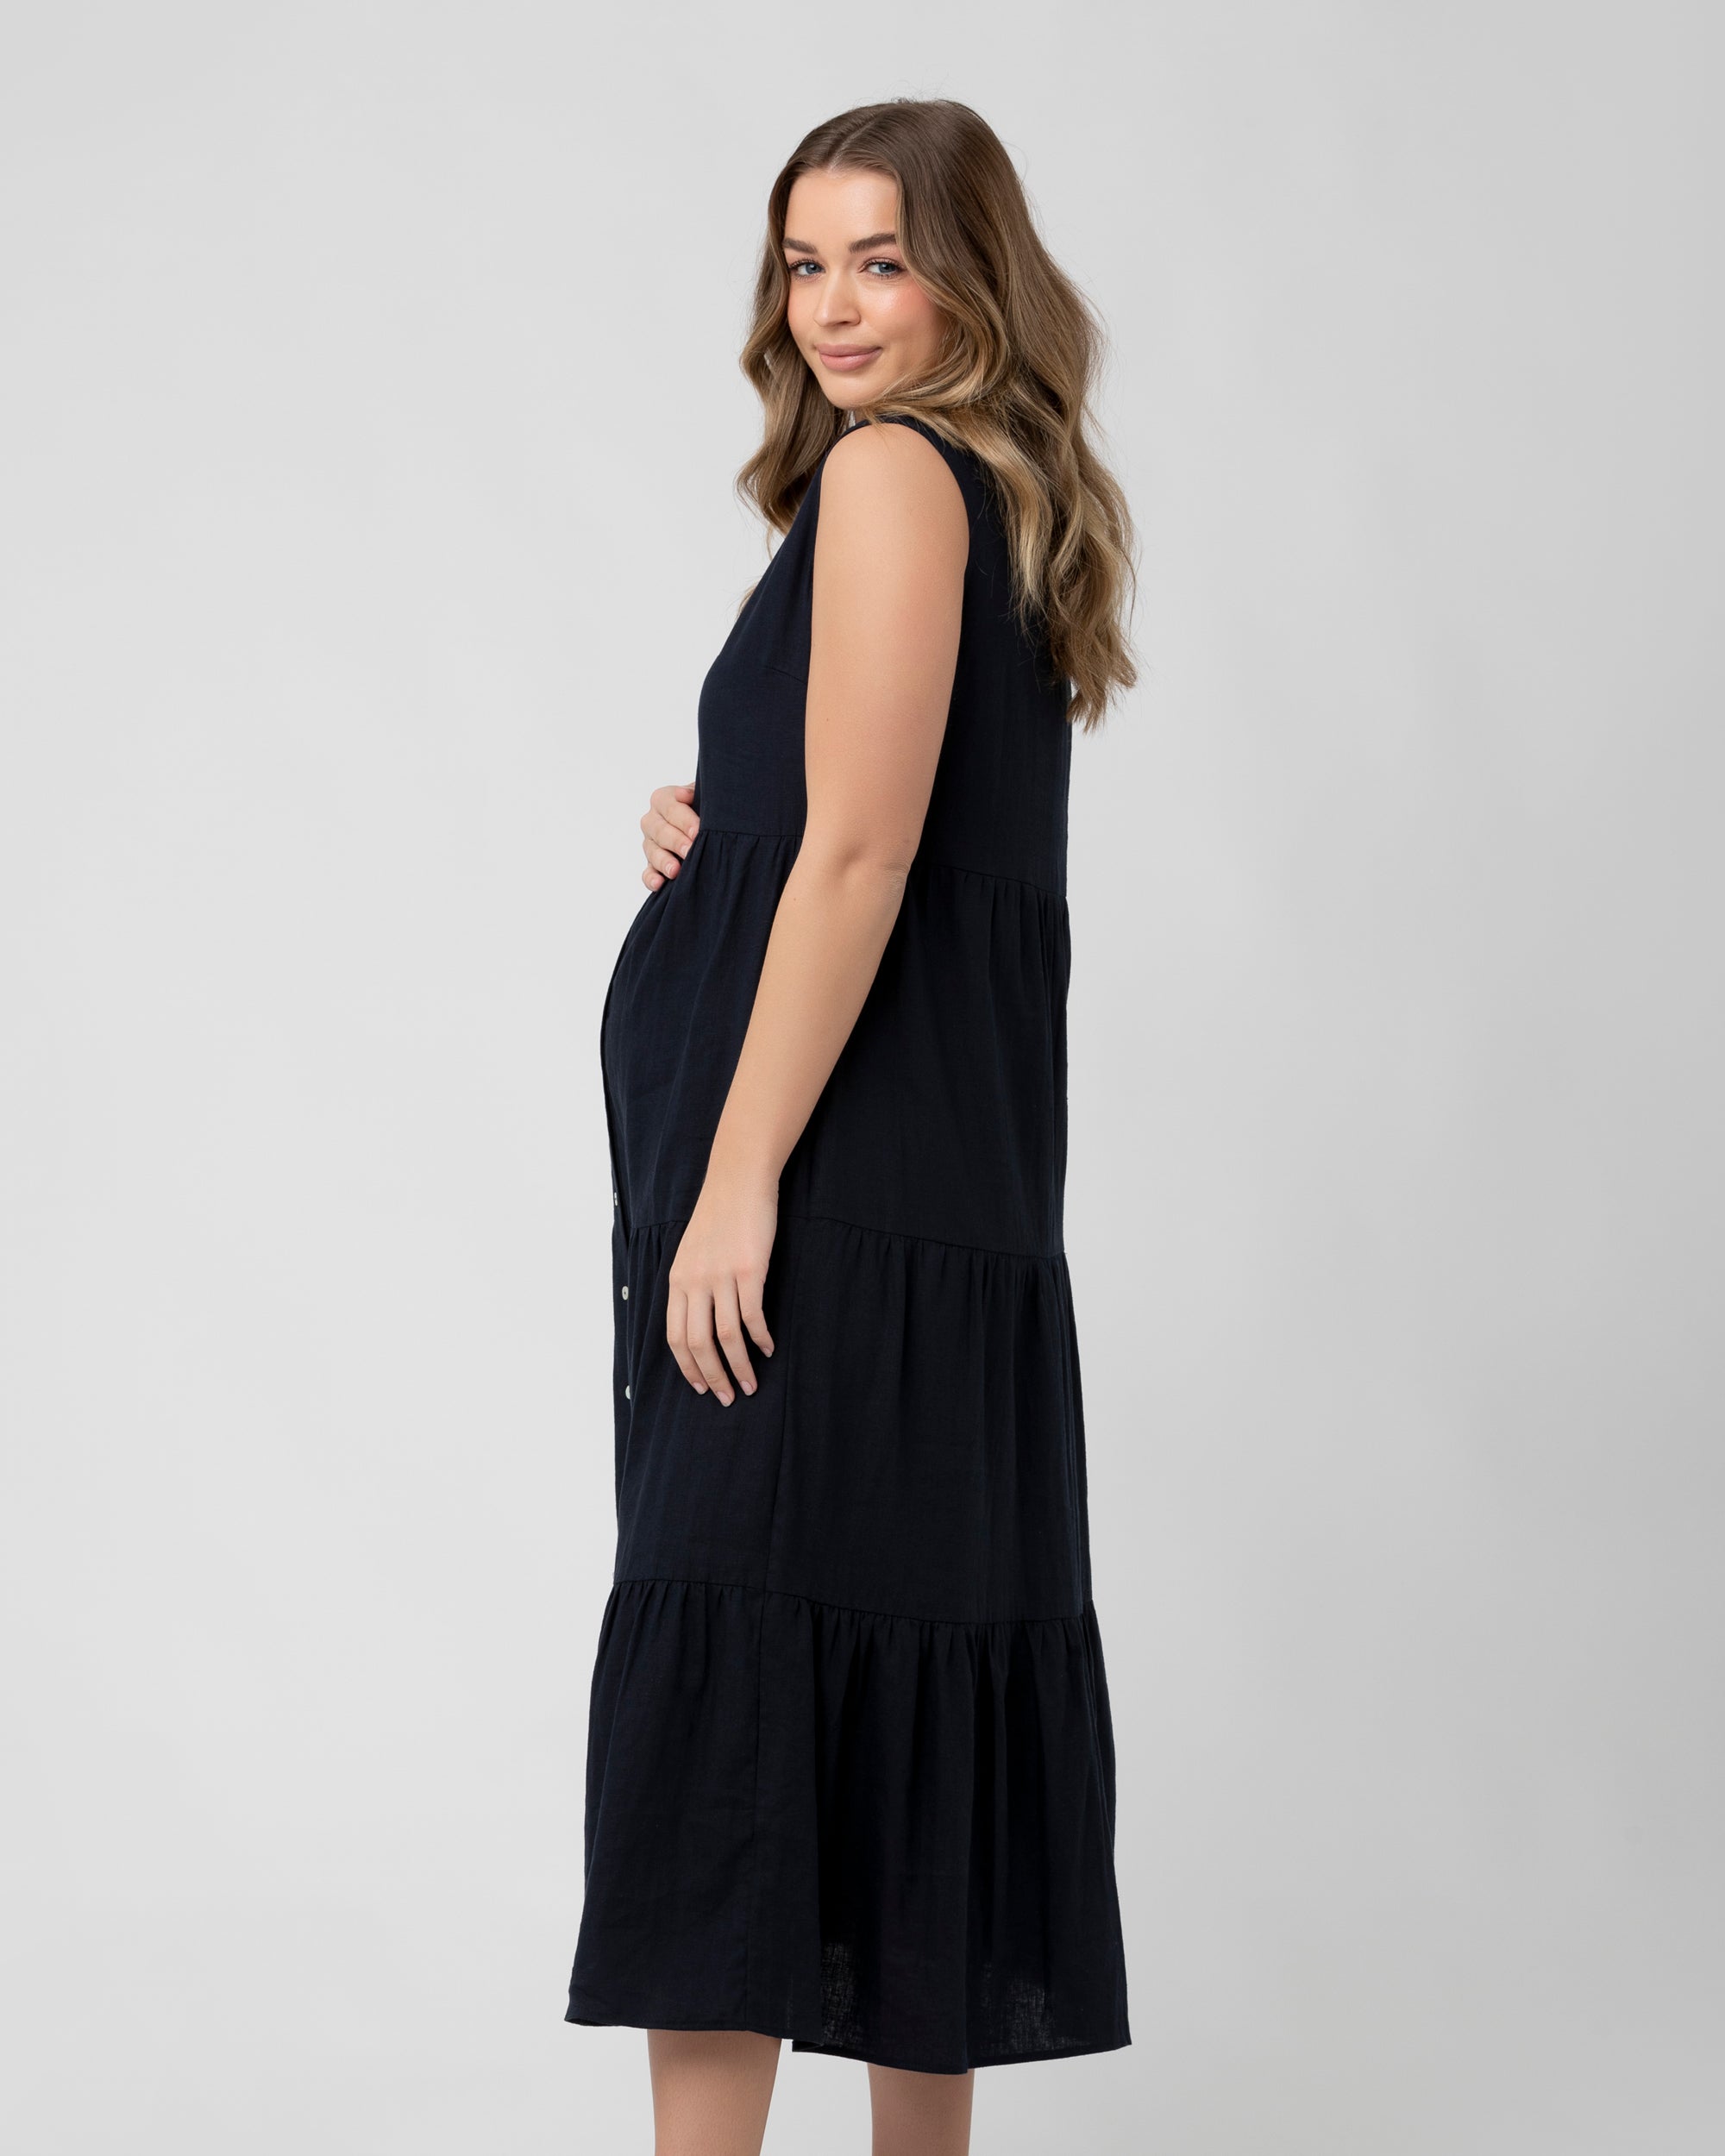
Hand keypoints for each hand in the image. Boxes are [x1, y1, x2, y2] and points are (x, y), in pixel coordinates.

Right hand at [641, 781, 698, 890]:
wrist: (704, 822)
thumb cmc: (705, 806)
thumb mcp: (703, 795)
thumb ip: (696, 792)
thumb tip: (685, 795)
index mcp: (663, 799)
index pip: (671, 808)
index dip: (685, 821)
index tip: (697, 832)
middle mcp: (652, 820)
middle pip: (660, 831)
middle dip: (676, 842)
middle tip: (690, 850)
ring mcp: (650, 843)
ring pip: (652, 852)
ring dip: (663, 861)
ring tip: (675, 870)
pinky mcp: (651, 864)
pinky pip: (647, 872)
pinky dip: (651, 879)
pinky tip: (659, 884)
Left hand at [666, 1165, 776, 1405]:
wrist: (738, 1179)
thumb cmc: (720, 1215)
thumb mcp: (693, 1251)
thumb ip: (693, 1284)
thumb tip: (701, 1321)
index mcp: (678, 1280)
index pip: (675, 1337)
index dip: (688, 1368)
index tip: (702, 1388)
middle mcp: (695, 1282)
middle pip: (698, 1344)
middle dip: (714, 1377)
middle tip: (729, 1398)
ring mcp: (722, 1276)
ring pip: (727, 1336)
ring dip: (740, 1366)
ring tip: (752, 1384)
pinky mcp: (750, 1270)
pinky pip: (753, 1316)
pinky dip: (760, 1339)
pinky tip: (768, 1348)